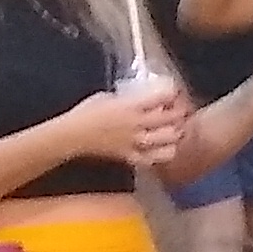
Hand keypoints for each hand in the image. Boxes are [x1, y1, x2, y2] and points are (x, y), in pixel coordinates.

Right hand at [69, 87, 188, 168]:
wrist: (71, 135)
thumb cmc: (86, 112)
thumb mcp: (108, 96)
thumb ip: (129, 98)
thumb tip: (144, 96)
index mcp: (131, 106)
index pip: (163, 96)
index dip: (173, 93)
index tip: (175, 92)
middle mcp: (137, 124)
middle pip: (170, 118)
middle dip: (180, 113)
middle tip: (181, 111)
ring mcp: (135, 142)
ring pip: (167, 140)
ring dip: (175, 133)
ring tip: (176, 129)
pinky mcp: (129, 156)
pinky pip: (153, 159)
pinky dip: (162, 154)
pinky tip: (164, 148)